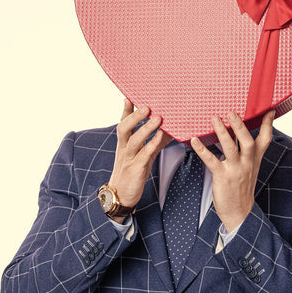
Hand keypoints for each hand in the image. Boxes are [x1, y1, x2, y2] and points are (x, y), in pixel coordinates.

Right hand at [107, 99, 170, 221]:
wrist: (122, 195)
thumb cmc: (134, 172)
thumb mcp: (143, 155)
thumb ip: (154, 142)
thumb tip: (169, 130)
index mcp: (124, 144)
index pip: (123, 123)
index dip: (126, 111)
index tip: (129, 96)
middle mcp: (124, 149)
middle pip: (124, 128)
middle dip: (134, 116)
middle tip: (147, 106)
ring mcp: (128, 159)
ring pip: (134, 140)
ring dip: (145, 128)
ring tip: (158, 118)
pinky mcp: (135, 169)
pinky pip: (143, 155)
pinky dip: (152, 144)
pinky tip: (160, 136)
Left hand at [190, 110, 274, 232]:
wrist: (239, 212)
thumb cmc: (241, 187)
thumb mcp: (250, 167)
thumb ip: (248, 150)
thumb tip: (242, 132)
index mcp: (254, 159)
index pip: (265, 140)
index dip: (267, 125)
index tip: (269, 109)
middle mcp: (247, 163)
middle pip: (247, 141)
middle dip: (240, 126)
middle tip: (231, 112)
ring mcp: (235, 170)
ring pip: (230, 148)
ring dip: (221, 132)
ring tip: (214, 118)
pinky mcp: (222, 177)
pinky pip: (212, 161)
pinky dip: (202, 150)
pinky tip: (194, 140)